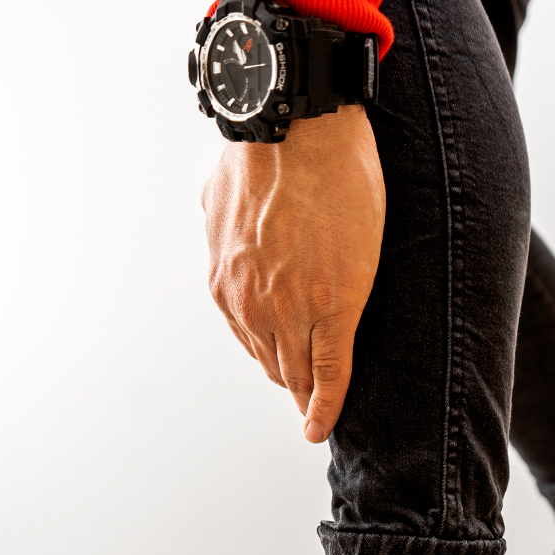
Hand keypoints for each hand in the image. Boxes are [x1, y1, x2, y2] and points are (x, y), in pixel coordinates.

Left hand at [201, 104, 385, 442]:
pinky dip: (328, 404)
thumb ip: (222, 226)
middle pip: (272, 363)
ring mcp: (291, 310)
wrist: (298, 130)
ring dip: (307, 397)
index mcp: (227, 283)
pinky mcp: (333, 308)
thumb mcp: (220, 198)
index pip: (249, 339)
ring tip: (317, 414)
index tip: (280, 372)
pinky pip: (331, 371)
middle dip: (288, 385)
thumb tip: (225, 227)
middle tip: (305, 403)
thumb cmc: (266, 152)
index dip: (269, 359)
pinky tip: (323, 424)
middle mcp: (251, 305)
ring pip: (298, 372)